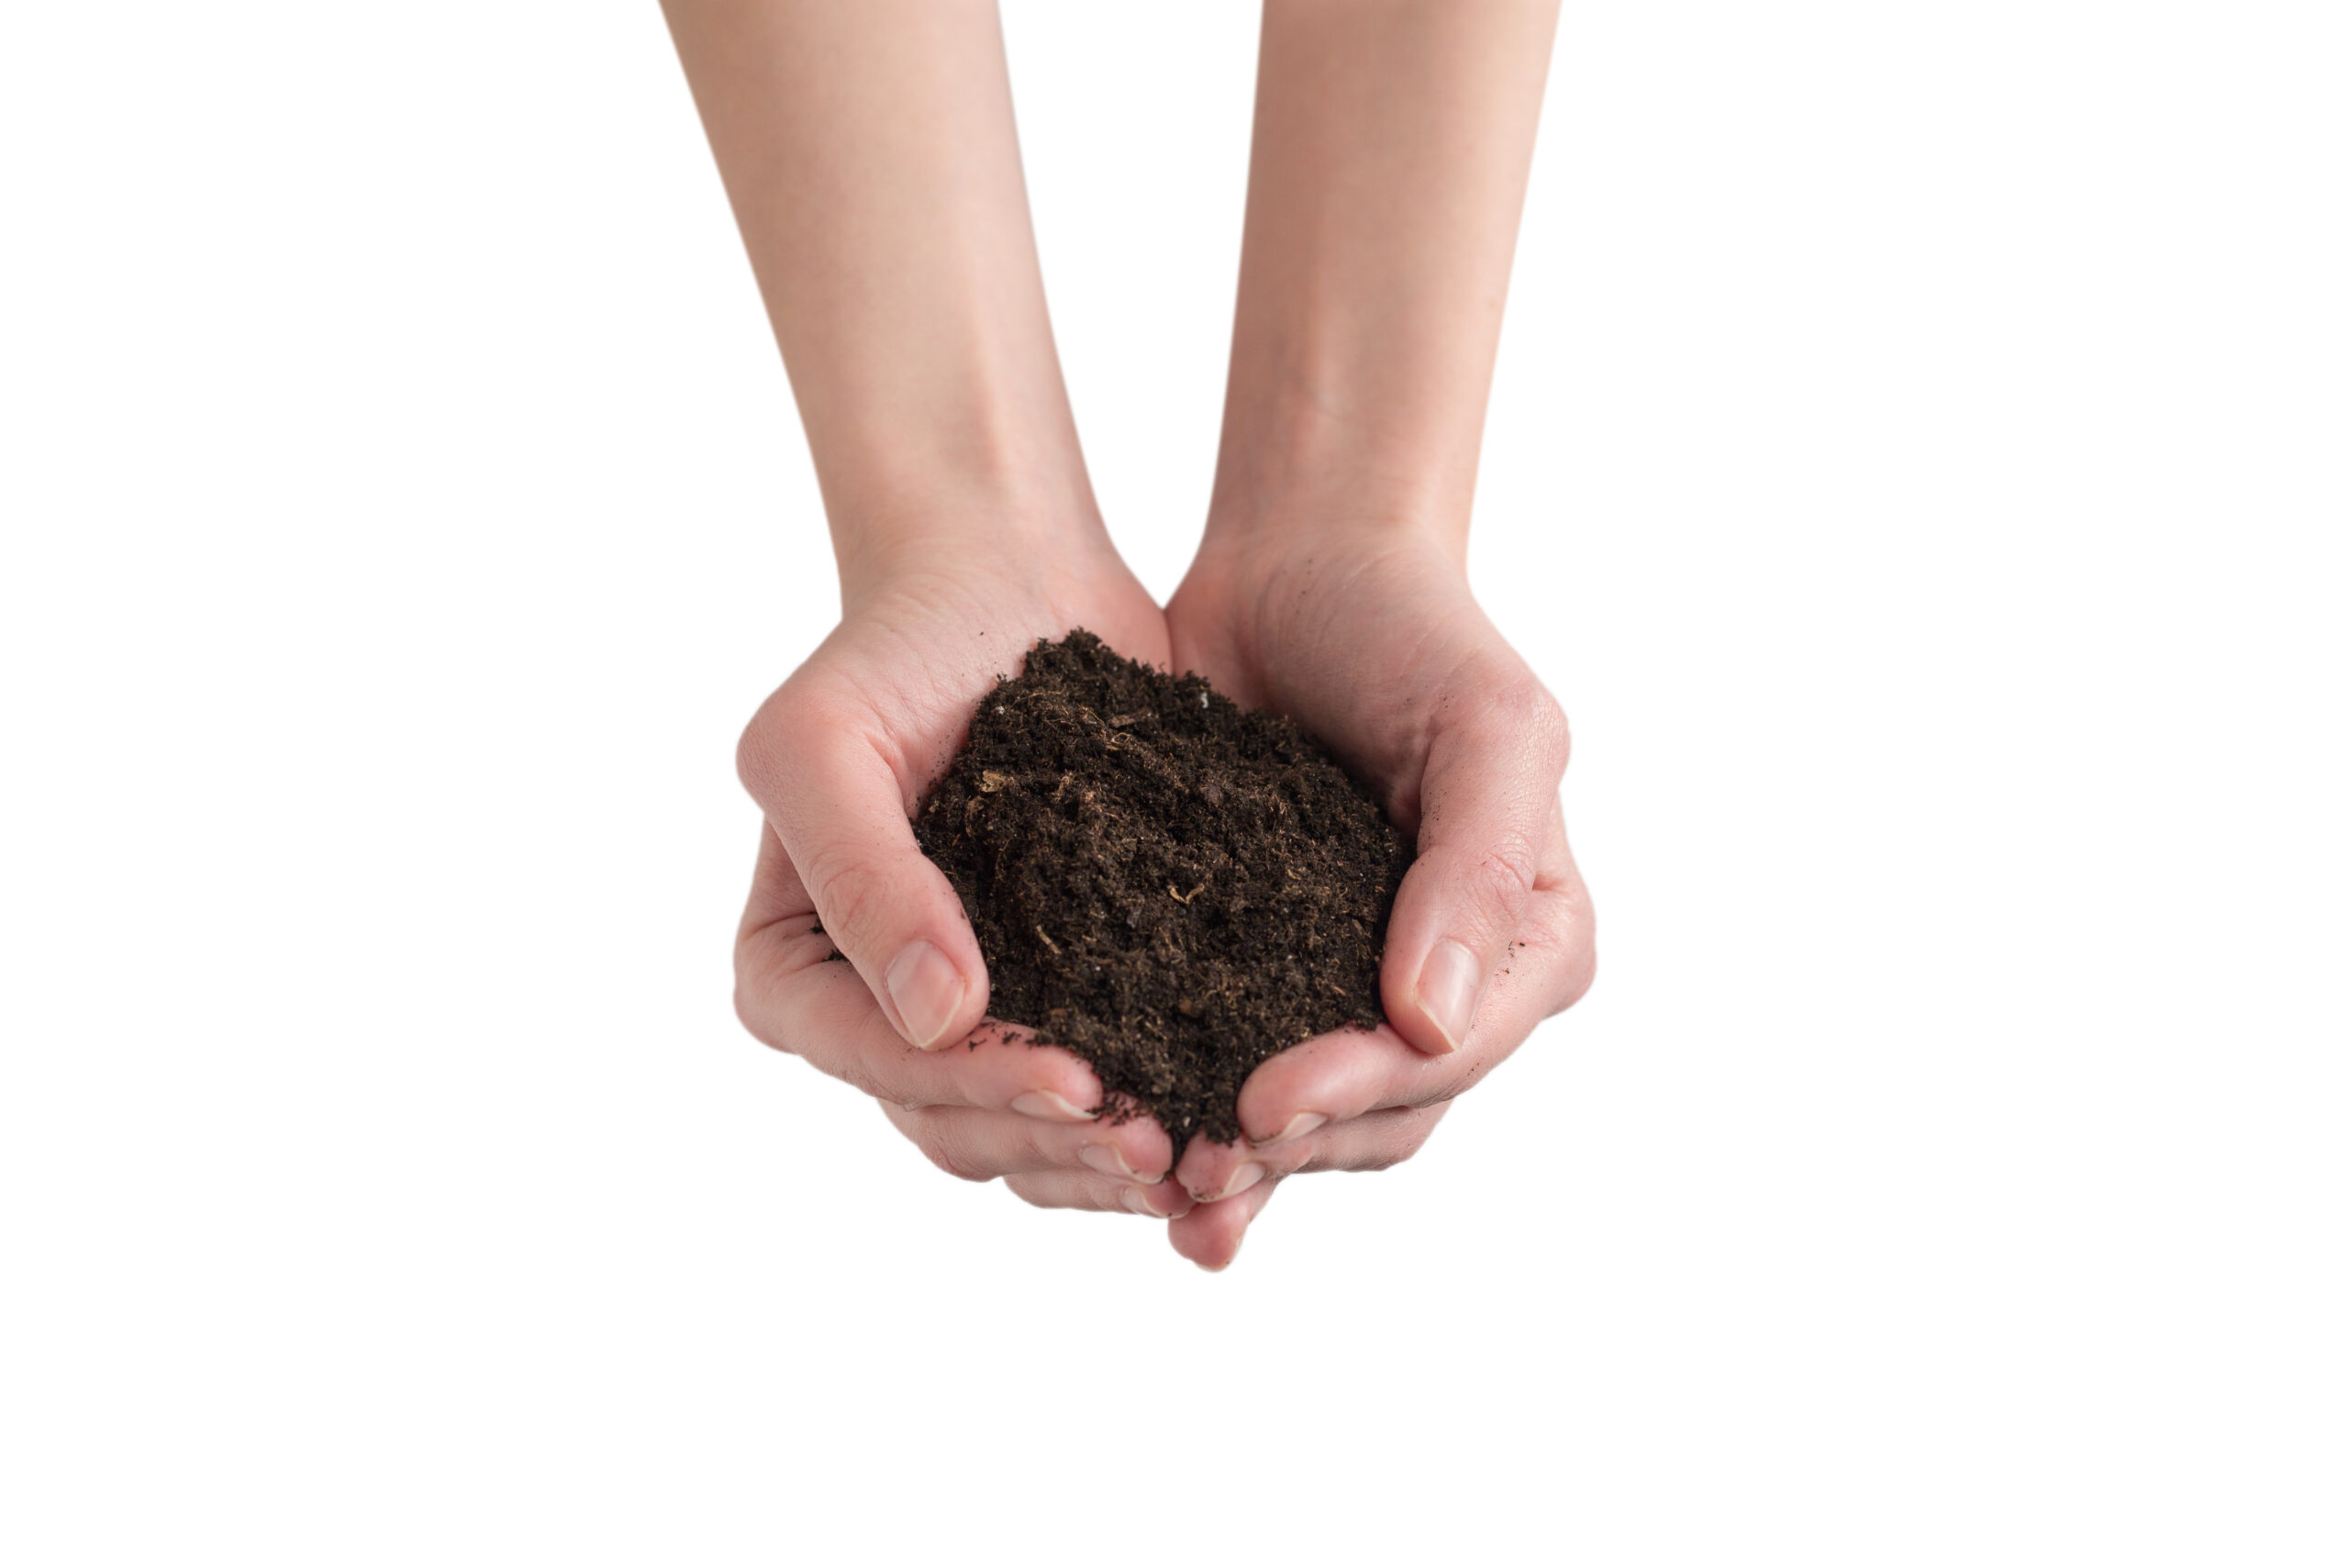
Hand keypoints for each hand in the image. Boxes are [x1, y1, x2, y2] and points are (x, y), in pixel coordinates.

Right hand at [732, 531, 1197, 1221]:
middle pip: (955, 1123)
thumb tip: (935, 1018)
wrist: (1002, 582)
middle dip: (1056, 1144)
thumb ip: (861, 873)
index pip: (876, 1061)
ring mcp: (971, 1015)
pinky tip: (1229, 1119)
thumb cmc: (892, 647)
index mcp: (792, 972)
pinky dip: (1160, 1105)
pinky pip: (1105, 1081)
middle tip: (1161, 1149)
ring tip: (1203, 1156)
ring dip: (1109, 1159)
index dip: (976, 1087)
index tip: (1080, 1082)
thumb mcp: (828, 741)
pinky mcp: (1067, 993)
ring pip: (1030, 1134)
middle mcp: (873, 1012)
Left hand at [1160, 523, 1596, 1267]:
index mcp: (1529, 940)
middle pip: (1383, 1111)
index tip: (1262, 1106)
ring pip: (1308, 1115)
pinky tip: (1115, 1141)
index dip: (1362, 1092)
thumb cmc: (1418, 629)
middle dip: (1290, 1153)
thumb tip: (1436, 1023)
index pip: (1454, 1056)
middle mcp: (1450, 986)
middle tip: (1189, 1177)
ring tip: (1150, 1195)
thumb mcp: (1488, 723)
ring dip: (1235, 1163)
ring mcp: (1350, 984)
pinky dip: (1178, 1103)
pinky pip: (1222, 1057)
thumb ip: (1479, 866)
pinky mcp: (1255, 968)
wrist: (1304, 566)